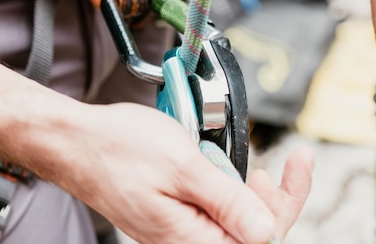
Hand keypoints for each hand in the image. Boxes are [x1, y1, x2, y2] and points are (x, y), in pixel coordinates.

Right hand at [47, 103, 312, 243]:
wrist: (77, 141)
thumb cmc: (119, 148)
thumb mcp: (183, 166)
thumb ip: (227, 200)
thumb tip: (266, 232)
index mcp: (190, 238)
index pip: (259, 238)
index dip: (287, 202)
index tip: (298, 163)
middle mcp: (185, 241)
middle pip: (250, 233)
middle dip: (272, 201)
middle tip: (276, 168)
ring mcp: (178, 230)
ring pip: (232, 222)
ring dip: (249, 195)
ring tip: (253, 170)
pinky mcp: (174, 216)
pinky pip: (212, 212)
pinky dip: (227, 191)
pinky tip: (226, 171)